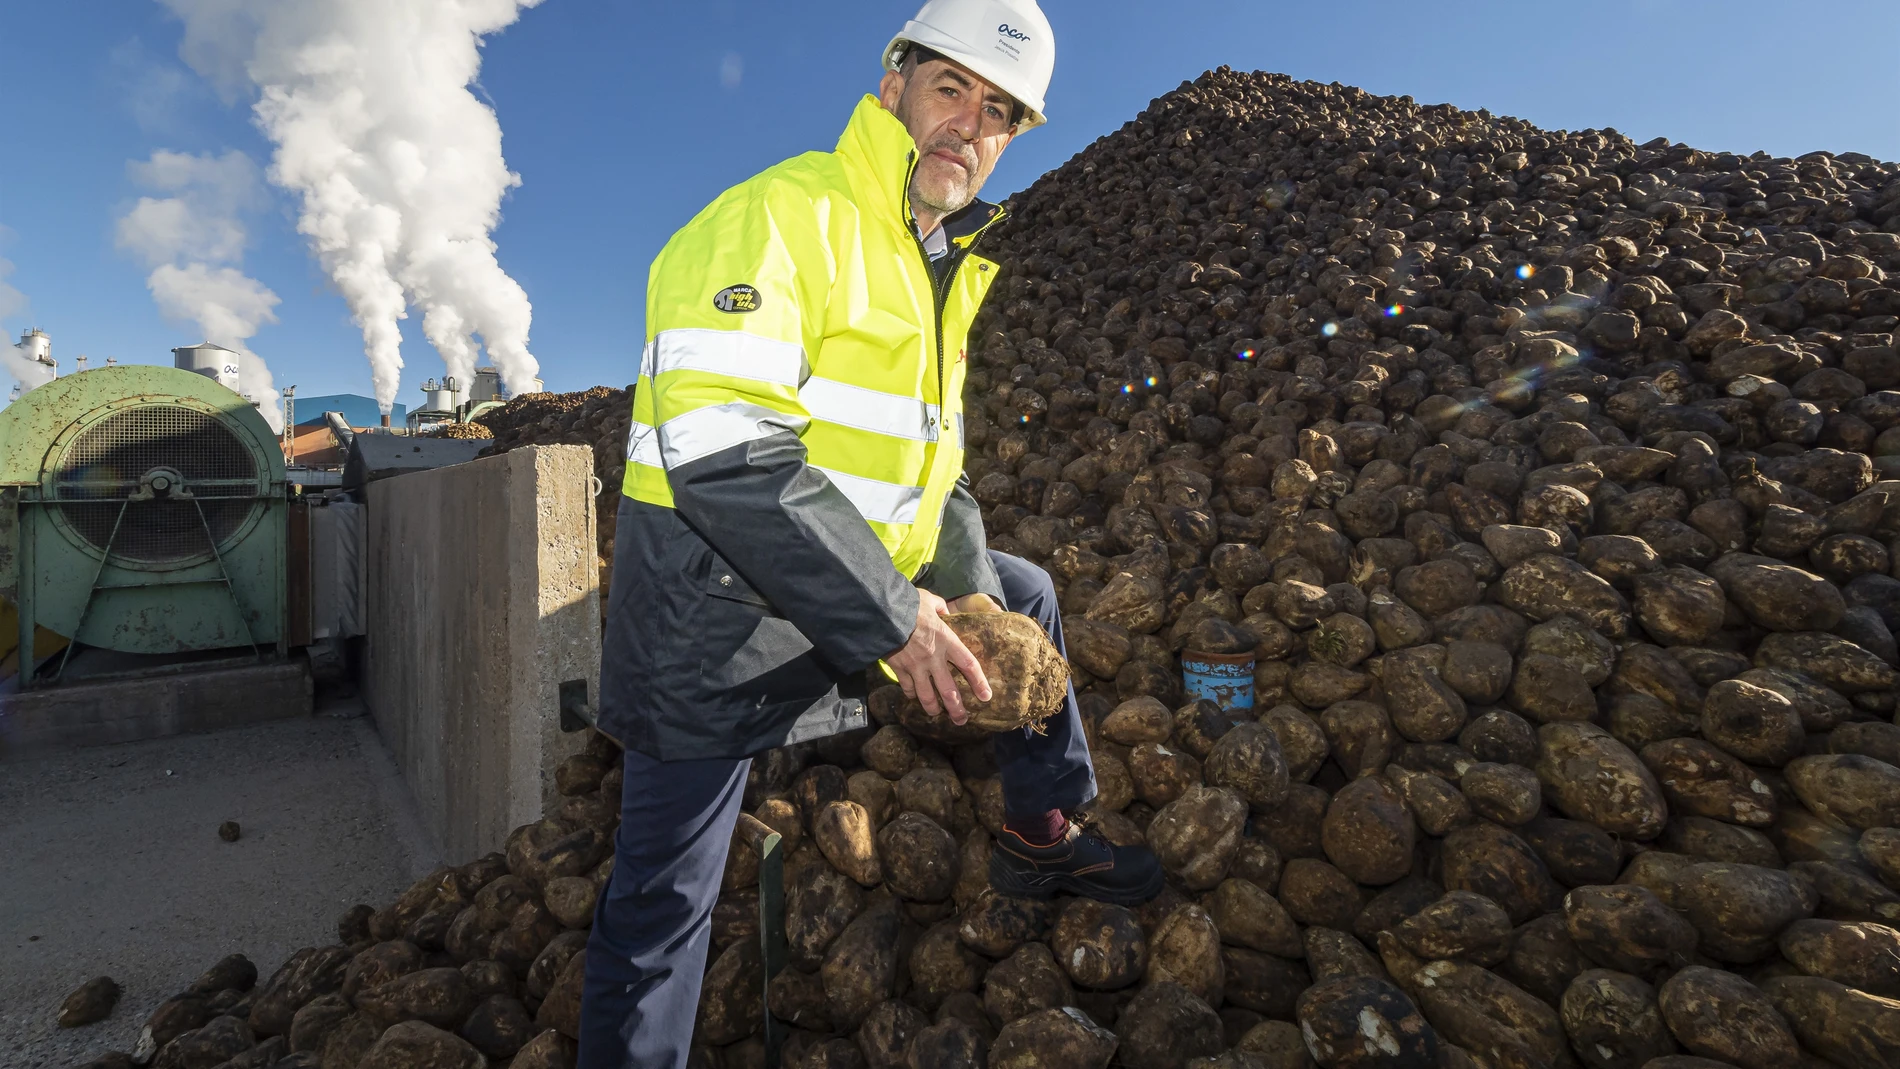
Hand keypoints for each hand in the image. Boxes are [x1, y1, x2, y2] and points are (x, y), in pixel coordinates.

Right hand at [887, 589, 992, 724]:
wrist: (882, 612)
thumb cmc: (909, 604)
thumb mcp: (929, 600)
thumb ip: (940, 607)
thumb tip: (945, 611)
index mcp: (946, 640)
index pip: (969, 665)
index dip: (979, 683)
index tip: (986, 696)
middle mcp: (933, 658)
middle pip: (949, 690)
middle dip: (957, 708)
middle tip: (962, 719)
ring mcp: (915, 666)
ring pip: (927, 696)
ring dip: (933, 708)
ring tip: (936, 714)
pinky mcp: (898, 669)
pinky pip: (907, 687)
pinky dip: (911, 694)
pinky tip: (913, 697)